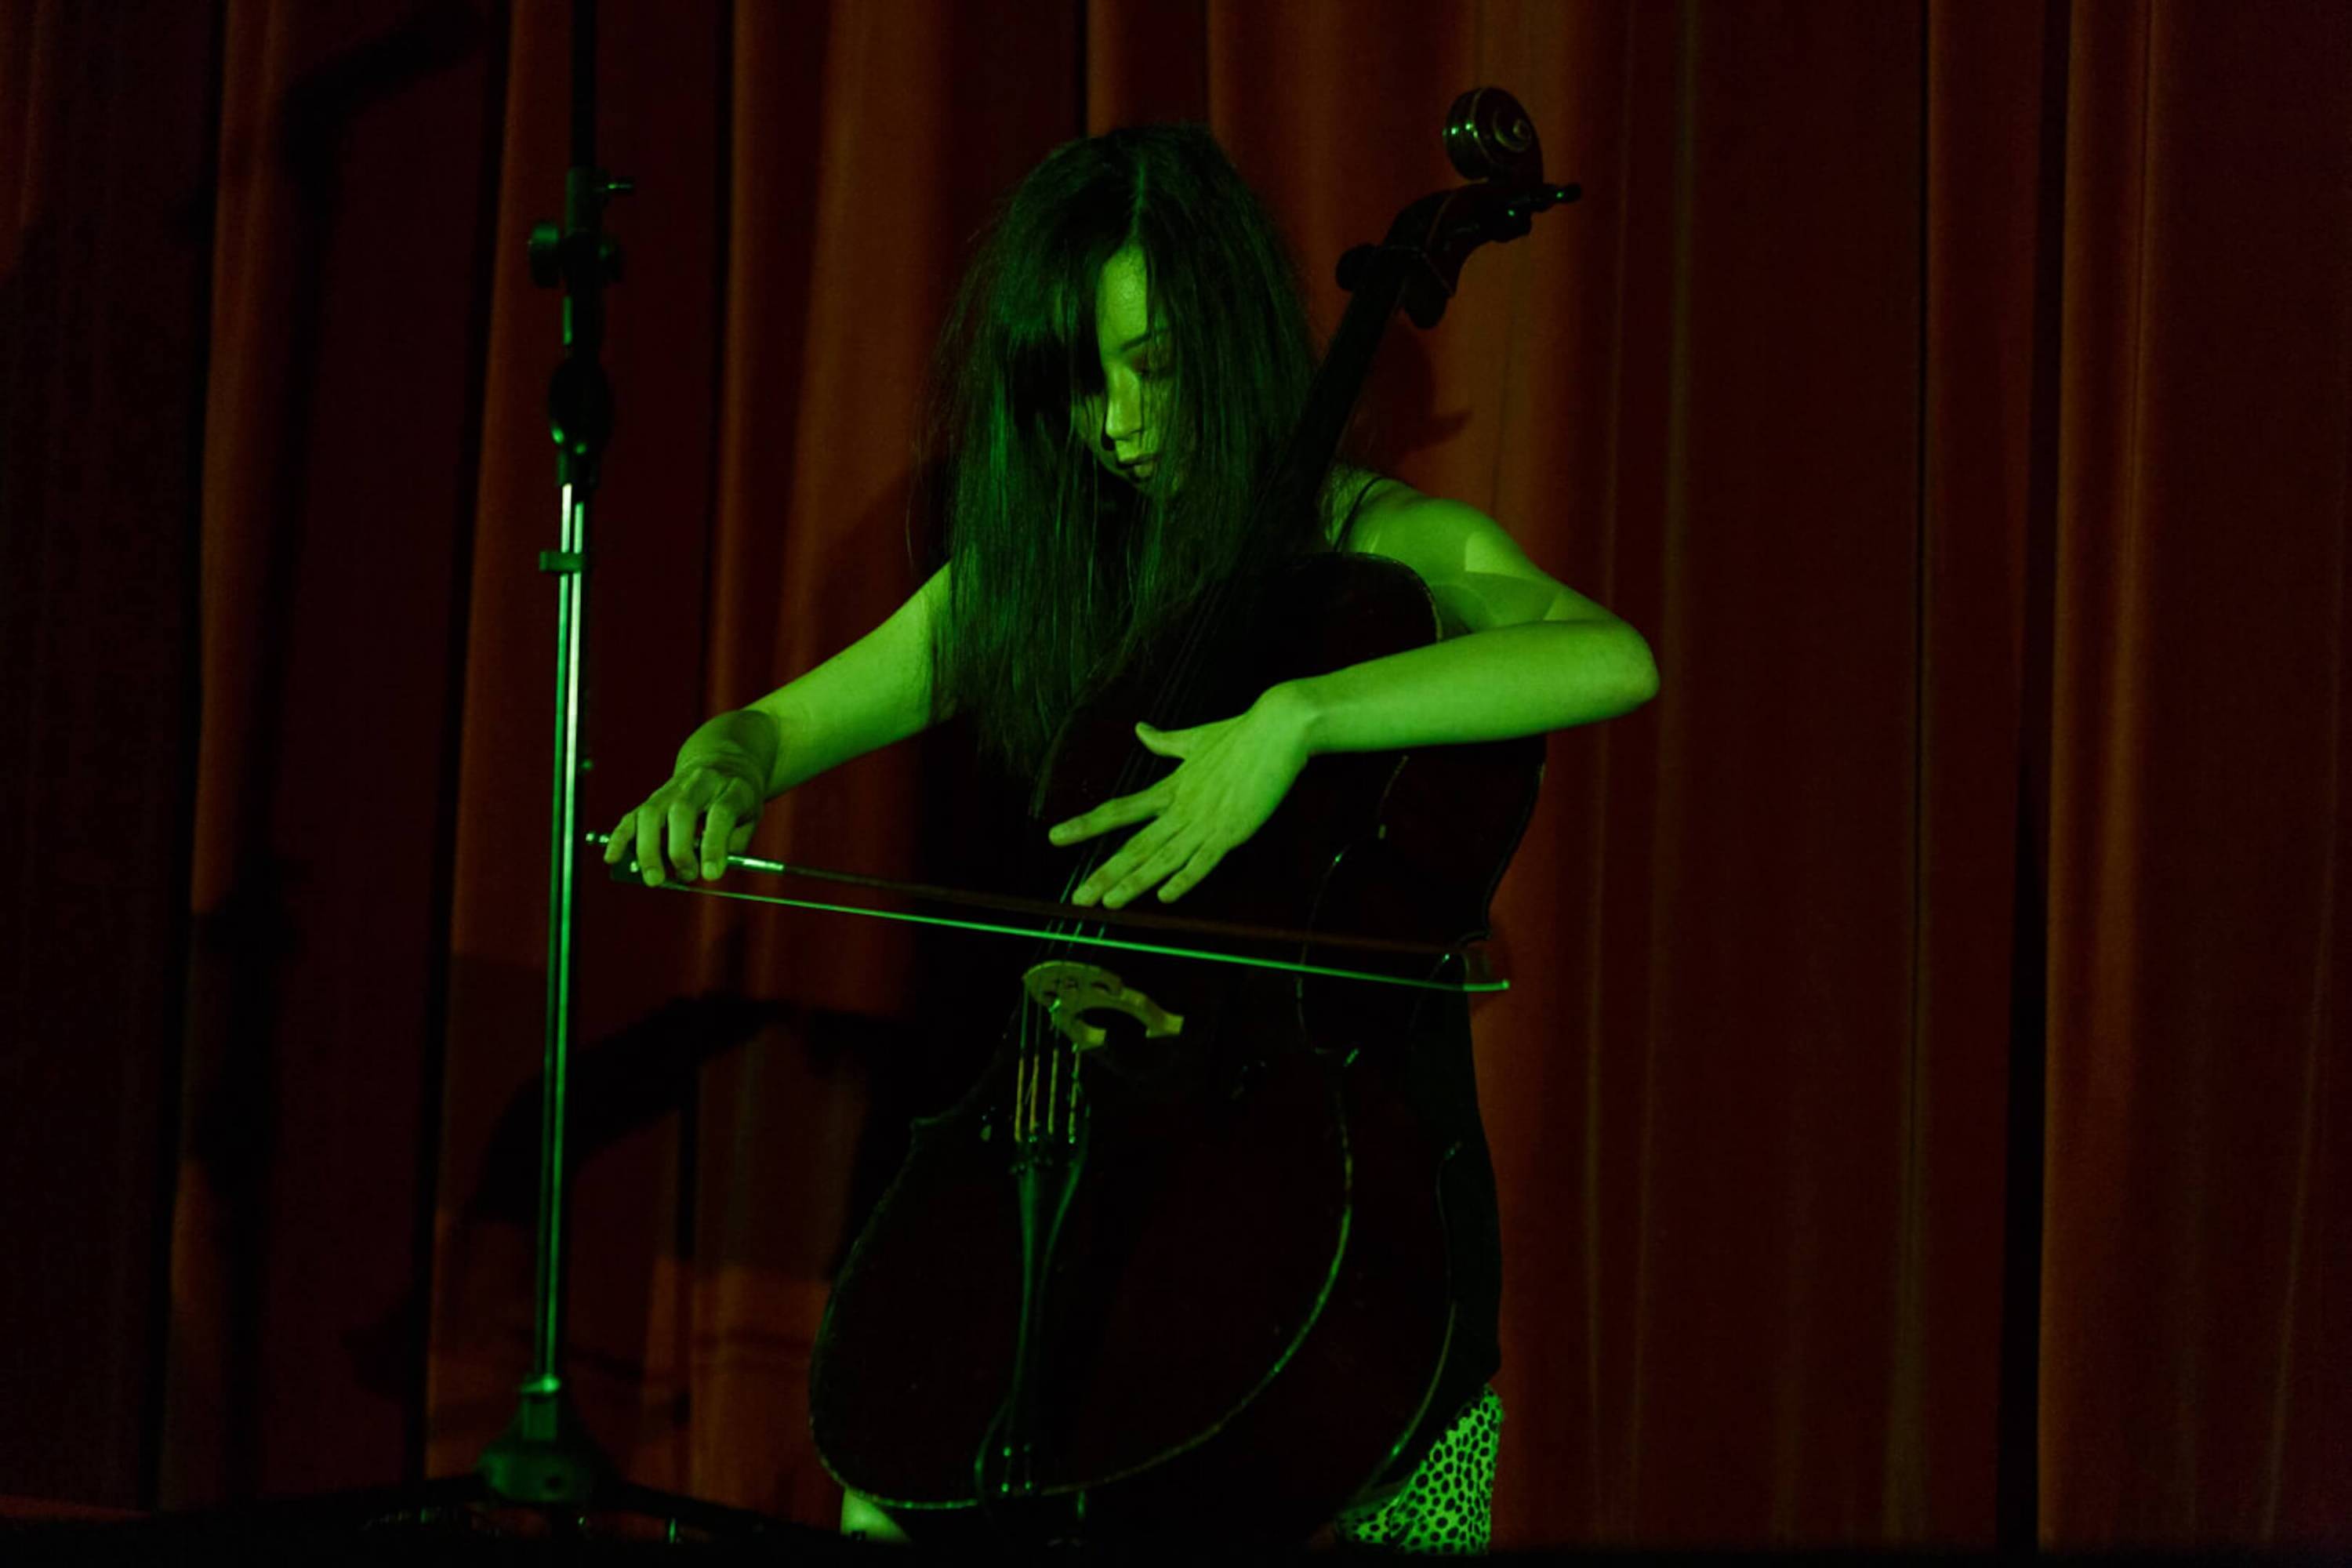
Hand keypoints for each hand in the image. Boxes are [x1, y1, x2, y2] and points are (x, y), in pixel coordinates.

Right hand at [602, 756, 764, 886]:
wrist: (722, 762)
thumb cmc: (737, 797)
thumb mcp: (752, 818)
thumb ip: (734, 844)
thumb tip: (706, 868)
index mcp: (733, 786)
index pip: (721, 813)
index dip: (714, 845)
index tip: (710, 874)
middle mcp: (701, 781)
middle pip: (681, 809)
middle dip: (678, 848)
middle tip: (684, 876)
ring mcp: (673, 787)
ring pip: (652, 812)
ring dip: (648, 848)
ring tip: (653, 878)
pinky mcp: (653, 797)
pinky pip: (632, 816)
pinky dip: (621, 838)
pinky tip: (613, 858)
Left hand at [1048, 687, 1313, 908]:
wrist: (1277, 729)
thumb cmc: (1240, 733)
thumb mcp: (1196, 738)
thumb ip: (1165, 741)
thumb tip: (1140, 729)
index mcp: (1170, 787)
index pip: (1119, 811)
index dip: (1085, 825)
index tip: (1056, 837)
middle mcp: (1180, 808)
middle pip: (1135, 846)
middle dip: (1105, 873)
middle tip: (1079, 896)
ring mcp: (1205, 822)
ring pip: (1162, 859)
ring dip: (1135, 883)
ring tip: (1109, 903)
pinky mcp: (1232, 831)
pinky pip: (1204, 861)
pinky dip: (1185, 879)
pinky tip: (1166, 897)